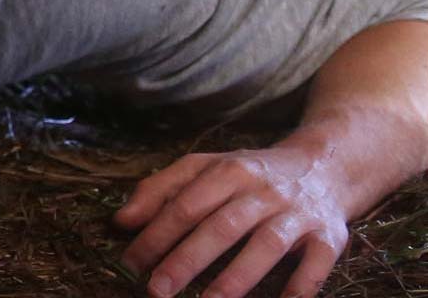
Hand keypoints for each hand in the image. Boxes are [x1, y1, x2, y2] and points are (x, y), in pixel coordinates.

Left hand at [114, 145, 349, 297]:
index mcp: (229, 172)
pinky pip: (317, 262)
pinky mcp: (330, 236)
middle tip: (156, 290)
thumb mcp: (204, 168)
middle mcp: (264, 191)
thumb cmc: (251, 174)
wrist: (326, 166)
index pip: (186, 204)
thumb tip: (122, 221)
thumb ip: (160, 189)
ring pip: (267, 245)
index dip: (157, 235)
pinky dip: (301, 285)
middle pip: (222, 226)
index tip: (132, 263)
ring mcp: (299, 214)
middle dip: (187, 260)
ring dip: (237, 277)